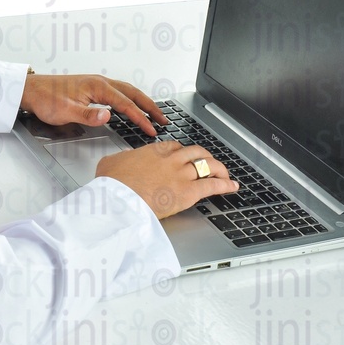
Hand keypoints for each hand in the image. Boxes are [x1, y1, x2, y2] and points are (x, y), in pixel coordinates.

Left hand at [19, 73, 165, 135]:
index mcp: (97, 86)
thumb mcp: (66, 112)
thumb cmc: (46, 99)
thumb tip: (108, 116)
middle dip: (150, 106)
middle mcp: (100, 82)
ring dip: (142, 102)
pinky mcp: (92, 87)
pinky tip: (131, 107)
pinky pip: (118, 92)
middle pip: (133, 93)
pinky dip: (130, 99)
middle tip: (163, 119)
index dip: (141, 118)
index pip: (126, 104)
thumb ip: (88, 115)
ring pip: (127, 91)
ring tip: (153, 114)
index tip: (152, 129)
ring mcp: (96, 83)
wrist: (31, 90)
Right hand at [95, 142, 238, 218]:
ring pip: (207, 165)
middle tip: (209, 163)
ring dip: (218, 169)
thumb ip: (122, 159)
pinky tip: (232, 187)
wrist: (118, 198)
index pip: (176, 146)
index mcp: (153, 151)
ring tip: (224, 174)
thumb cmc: (112, 183)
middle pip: (196, 152)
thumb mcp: (111, 163)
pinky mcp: (188, 191)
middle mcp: (171, 159)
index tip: (186, 157)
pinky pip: (212, 185)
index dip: (184, 152)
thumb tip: (123, 160)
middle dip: (205, 157)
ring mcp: (181, 174)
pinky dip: (225, 185)